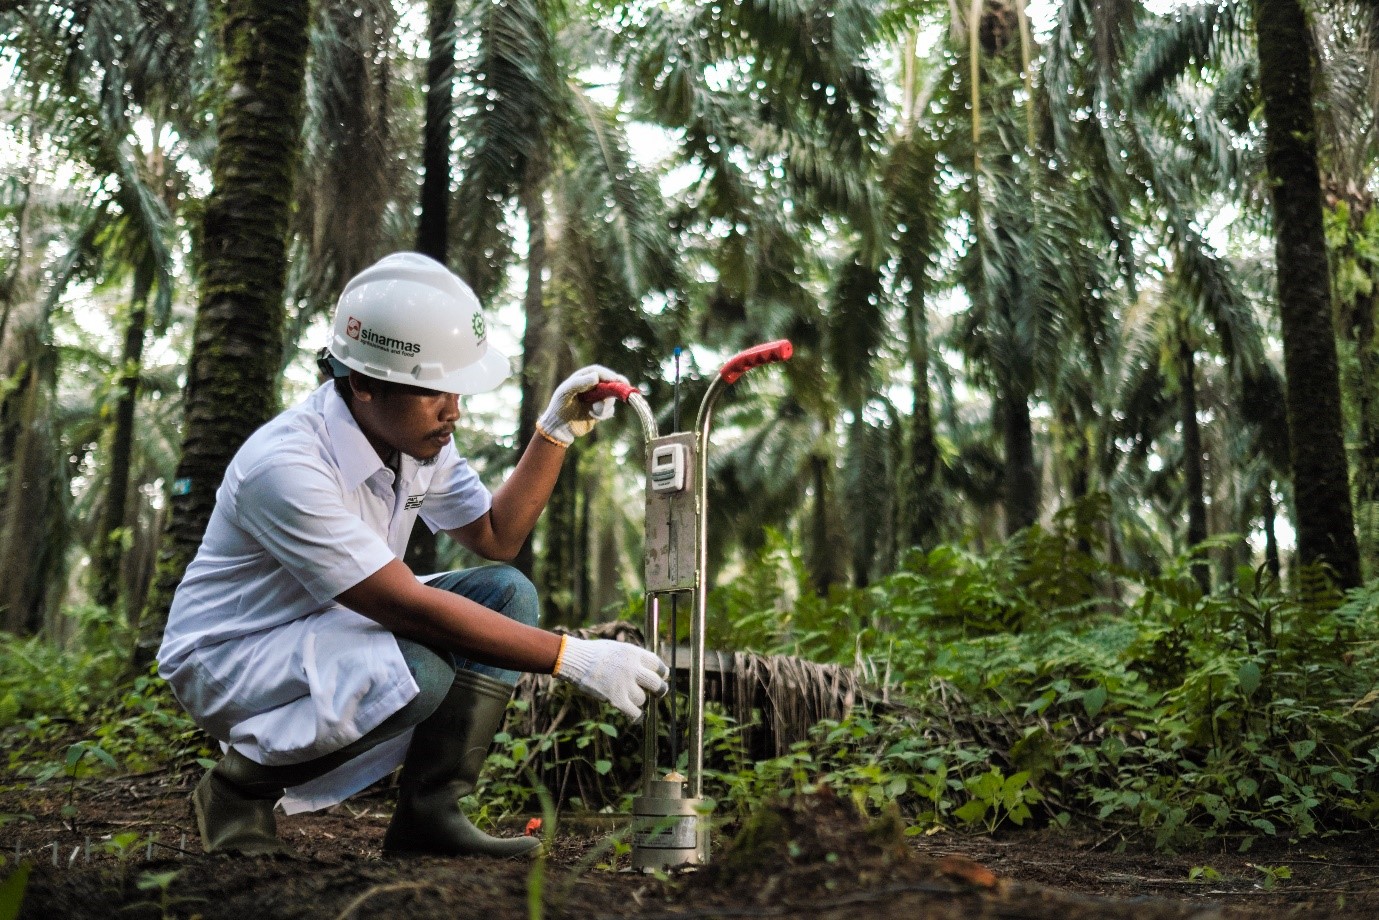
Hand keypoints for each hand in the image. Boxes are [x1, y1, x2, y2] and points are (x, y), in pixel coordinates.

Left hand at [535, 365, 628, 445]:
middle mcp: (591, 386)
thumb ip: (579, 383)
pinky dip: (604, 413)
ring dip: (605, 405)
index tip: (614, 380)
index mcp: (582, 378)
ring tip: (594, 411)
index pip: (598, 372)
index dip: (607, 375)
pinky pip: (610, 409)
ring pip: (611, 398)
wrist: (559, 429)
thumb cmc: (559, 407)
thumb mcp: (565, 393)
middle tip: (624, 388)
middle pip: (609, 383)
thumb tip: (596, 377)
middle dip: (615, 387)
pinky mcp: (600, 410)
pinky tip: (593, 416)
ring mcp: (596, 399)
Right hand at [553, 636, 669, 720]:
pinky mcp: (616, 698)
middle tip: (658, 693)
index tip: (663, 677)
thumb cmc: (594, 653)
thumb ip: (633, 658)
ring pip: (642, 699)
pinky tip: (636, 718)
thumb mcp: (618, 648)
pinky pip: (634, 712)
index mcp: (634, 653)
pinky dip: (636, 716)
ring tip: (627, 696)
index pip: (657, 665)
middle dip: (660, 690)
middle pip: (656, 683)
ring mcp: (625, 684)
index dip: (662, 673)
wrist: (575, 659)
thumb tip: (650, 669)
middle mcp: (633, 668)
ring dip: (638, 700)